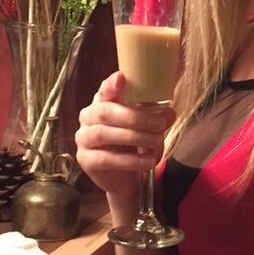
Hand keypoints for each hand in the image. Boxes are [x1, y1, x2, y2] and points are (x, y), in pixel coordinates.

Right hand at [75, 71, 173, 198]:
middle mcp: (88, 118)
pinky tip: (149, 161)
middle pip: (105, 112)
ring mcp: (84, 139)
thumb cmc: (132, 144)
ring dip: (135, 137)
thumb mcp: (147, 128)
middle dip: (135, 117)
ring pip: (104, 134)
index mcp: (102, 103)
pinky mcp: (86, 160)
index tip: (122, 78)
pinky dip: (131, 160)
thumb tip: (169, 112)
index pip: (103, 90)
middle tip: (160, 124)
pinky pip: (106, 158)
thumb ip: (157, 117)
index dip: (111, 84)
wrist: (123, 177)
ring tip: (157, 142)